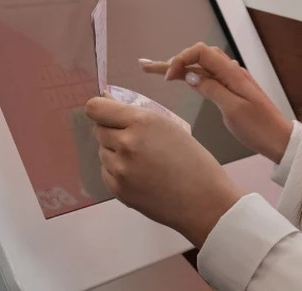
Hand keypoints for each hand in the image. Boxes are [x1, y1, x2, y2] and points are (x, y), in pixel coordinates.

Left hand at [86, 97, 242, 246]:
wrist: (205, 202)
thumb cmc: (194, 161)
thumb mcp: (169, 127)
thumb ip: (135, 115)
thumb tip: (106, 100)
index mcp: (141, 122)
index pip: (96, 108)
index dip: (100, 108)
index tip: (106, 112)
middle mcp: (126, 143)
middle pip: (98, 130)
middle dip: (112, 131)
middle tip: (136, 140)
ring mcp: (120, 169)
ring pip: (102, 152)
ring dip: (115, 152)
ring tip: (143, 161)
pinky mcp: (118, 190)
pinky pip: (106, 172)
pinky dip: (117, 172)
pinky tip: (140, 176)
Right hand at [140, 43, 291, 163]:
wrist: (280, 140)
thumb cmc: (259, 128)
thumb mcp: (233, 110)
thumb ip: (211, 89)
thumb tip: (190, 75)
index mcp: (232, 73)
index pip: (201, 52)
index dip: (181, 59)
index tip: (169, 79)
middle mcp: (231, 72)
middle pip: (198, 56)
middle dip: (173, 60)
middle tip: (146, 67)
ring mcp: (231, 80)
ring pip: (201, 65)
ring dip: (179, 66)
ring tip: (156, 70)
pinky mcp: (231, 90)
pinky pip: (207, 76)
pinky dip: (190, 74)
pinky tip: (181, 78)